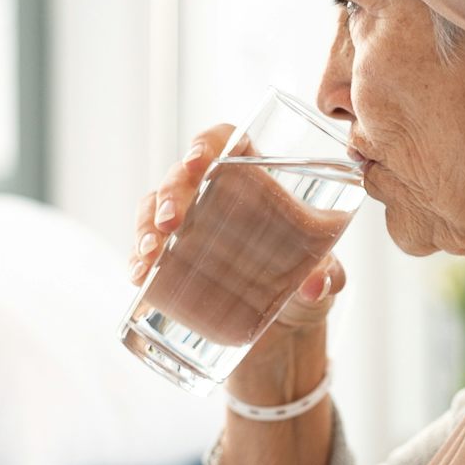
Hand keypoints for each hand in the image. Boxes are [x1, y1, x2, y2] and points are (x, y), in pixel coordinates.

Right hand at [130, 125, 347, 338]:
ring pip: (154, 207)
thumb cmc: (305, 277)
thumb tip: (317, 285)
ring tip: (151, 252)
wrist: (285, 324)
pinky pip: (145, 247)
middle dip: (170, 194)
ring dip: (147, 225)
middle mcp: (213, 193)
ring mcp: (188, 224)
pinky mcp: (171, 257)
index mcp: (251, 178)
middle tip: (171, 221)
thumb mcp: (323, 274)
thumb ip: (327, 275)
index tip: (196, 162)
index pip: (223, 141)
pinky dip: (138, 259)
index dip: (205, 143)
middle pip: (181, 175)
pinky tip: (139, 273)